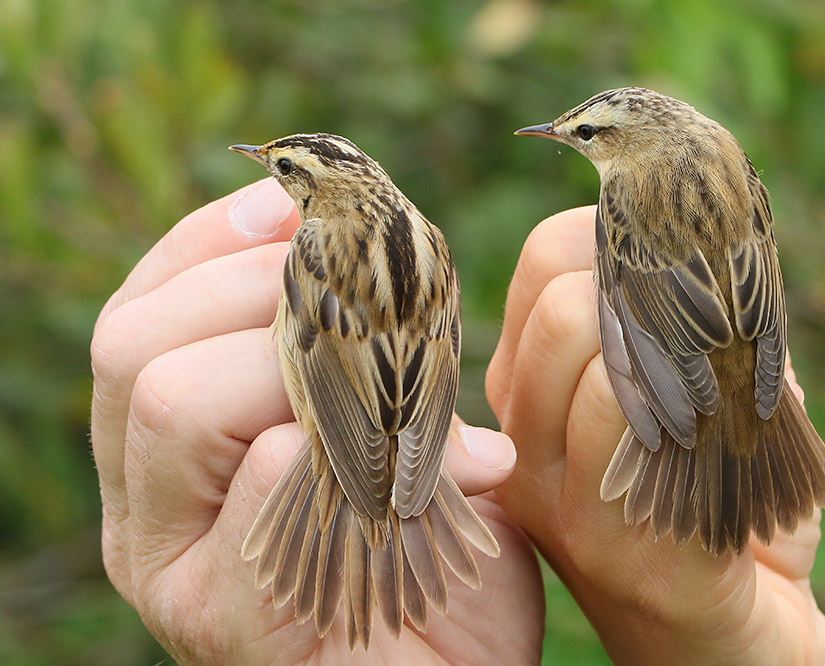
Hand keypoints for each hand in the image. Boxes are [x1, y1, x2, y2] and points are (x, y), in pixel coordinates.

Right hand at [91, 179, 542, 664]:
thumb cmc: (428, 557)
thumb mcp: (395, 429)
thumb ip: (357, 352)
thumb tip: (342, 240)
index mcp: (174, 452)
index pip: (143, 314)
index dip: (209, 248)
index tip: (285, 209)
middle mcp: (151, 504)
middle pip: (136, 345)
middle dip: (253, 295)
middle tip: (352, 309)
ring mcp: (173, 565)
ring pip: (172, 398)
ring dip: (293, 367)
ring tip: (380, 406)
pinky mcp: (221, 620)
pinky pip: (251, 490)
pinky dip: (322, 454)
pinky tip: (388, 480)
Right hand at [486, 206, 824, 664]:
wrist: (733, 636)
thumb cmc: (713, 498)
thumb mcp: (676, 391)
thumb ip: (668, 315)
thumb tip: (700, 220)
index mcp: (531, 387)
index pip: (549, 256)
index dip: (633, 235)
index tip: (691, 267)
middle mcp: (520, 435)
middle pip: (566, 296)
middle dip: (669, 298)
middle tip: (720, 337)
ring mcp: (553, 493)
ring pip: (593, 343)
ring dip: (701, 355)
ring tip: (737, 401)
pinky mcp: (607, 544)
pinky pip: (635, 418)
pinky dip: (722, 406)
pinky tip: (746, 443)